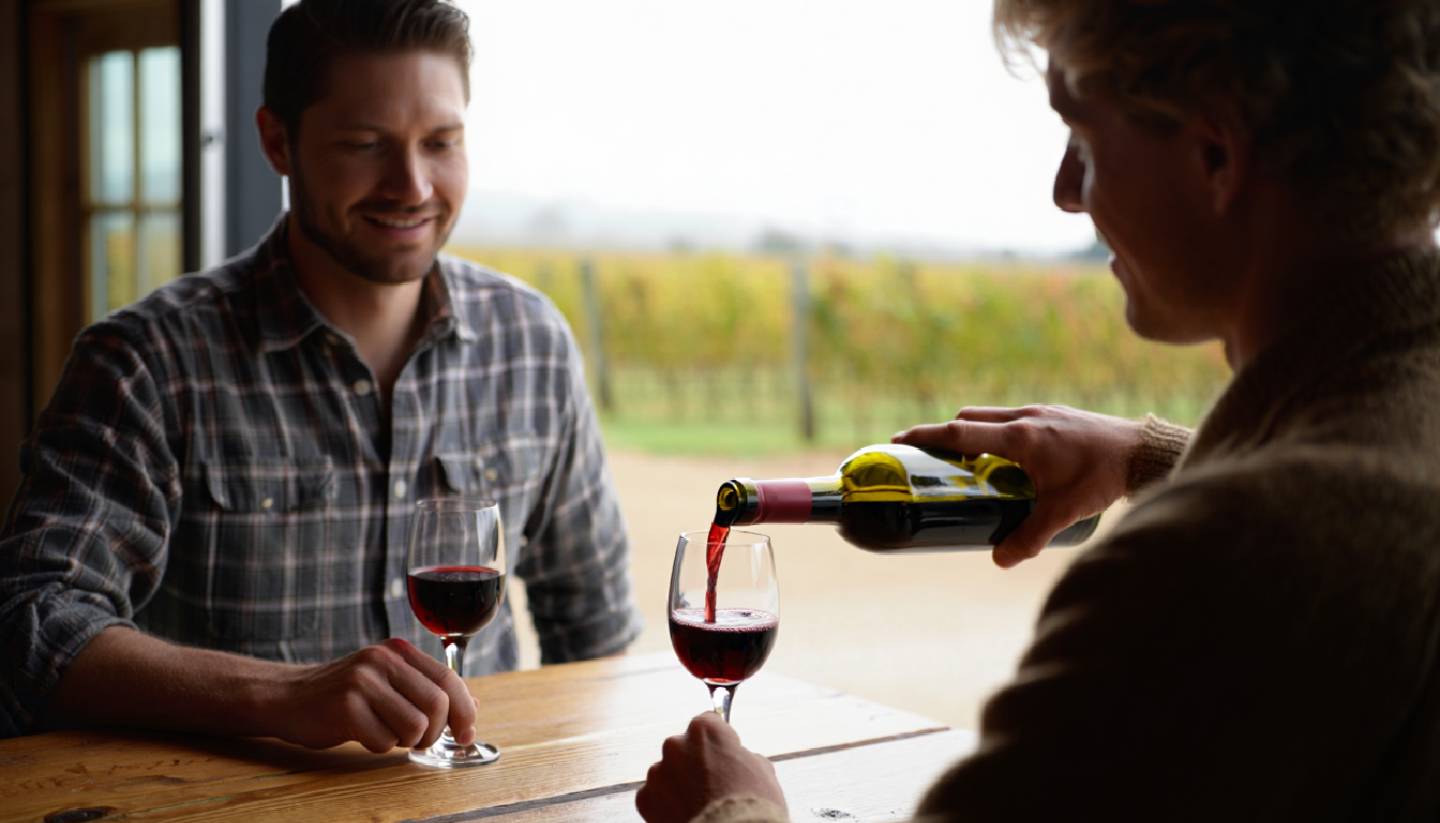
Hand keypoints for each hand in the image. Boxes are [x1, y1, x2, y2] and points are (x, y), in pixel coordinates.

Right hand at [268, 638, 476, 752]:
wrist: (287, 697)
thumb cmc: (344, 694)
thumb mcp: (387, 680)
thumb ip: (427, 689)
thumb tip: (473, 706)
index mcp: (399, 651)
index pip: (449, 678)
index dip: (464, 710)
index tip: (467, 733)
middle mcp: (383, 660)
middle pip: (437, 705)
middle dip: (435, 732)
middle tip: (419, 739)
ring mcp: (363, 681)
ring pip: (415, 726)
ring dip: (406, 741)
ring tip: (386, 732)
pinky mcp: (345, 707)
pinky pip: (384, 741)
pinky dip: (378, 746)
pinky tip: (361, 733)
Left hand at [636, 712, 786, 822]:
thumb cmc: (750, 805)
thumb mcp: (762, 771)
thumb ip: (742, 756)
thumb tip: (737, 760)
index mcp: (705, 730)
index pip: (708, 723)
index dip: (718, 742)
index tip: (723, 755)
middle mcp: (676, 744)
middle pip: (684, 747)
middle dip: (695, 763)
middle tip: (712, 786)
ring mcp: (658, 771)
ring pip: (668, 773)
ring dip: (679, 784)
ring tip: (699, 805)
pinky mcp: (645, 798)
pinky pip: (654, 796)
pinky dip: (666, 804)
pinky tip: (686, 815)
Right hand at [894, 404, 1144, 568]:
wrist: (1142, 451)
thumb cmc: (1102, 477)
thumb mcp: (1064, 512)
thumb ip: (1029, 536)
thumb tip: (1000, 559)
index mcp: (1021, 437)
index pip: (960, 431)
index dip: (926, 436)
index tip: (899, 441)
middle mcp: (1025, 418)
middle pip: (969, 419)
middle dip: (943, 435)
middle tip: (927, 457)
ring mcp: (1039, 412)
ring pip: (989, 416)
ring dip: (970, 433)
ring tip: (963, 462)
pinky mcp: (1052, 415)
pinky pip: (1010, 419)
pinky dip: (994, 433)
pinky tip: (1004, 459)